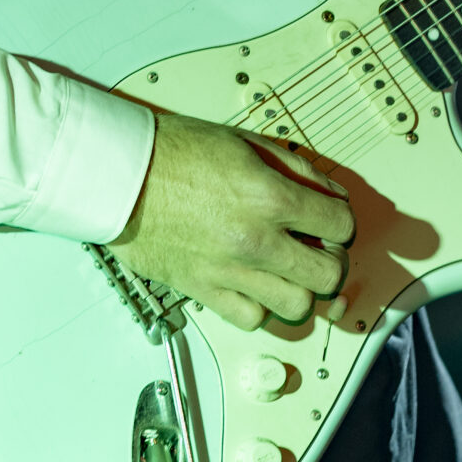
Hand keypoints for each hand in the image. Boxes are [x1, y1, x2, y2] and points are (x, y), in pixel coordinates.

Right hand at [105, 113, 353, 330]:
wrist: (120, 175)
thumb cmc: (174, 152)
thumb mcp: (246, 143)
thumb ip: (297, 169)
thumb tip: (330, 192)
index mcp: (270, 197)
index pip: (339, 225)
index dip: (341, 222)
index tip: (331, 220)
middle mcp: (255, 240)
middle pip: (328, 275)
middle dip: (331, 262)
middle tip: (318, 249)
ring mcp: (230, 271)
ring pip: (297, 307)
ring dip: (300, 289)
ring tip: (288, 269)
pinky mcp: (203, 290)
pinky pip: (252, 318)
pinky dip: (260, 306)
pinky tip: (255, 283)